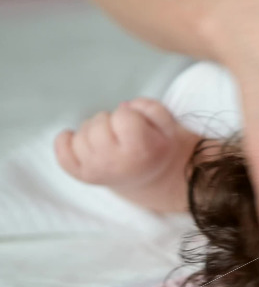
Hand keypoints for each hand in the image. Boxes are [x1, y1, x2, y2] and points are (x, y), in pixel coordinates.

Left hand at [54, 98, 182, 206]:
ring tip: (109, 139)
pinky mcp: (81, 174)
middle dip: (110, 120)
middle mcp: (114, 162)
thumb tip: (124, 106)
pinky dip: (65, 141)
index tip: (138, 124)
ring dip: (93, 131)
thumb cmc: (156, 148)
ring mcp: (95, 169)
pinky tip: (79, 139)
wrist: (150, 179)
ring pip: (81, 134)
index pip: (123, 115)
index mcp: (140, 150)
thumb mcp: (168, 127)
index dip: (130, 114)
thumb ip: (152, 108)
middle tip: (121, 132)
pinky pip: (61, 153)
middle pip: (98, 123)